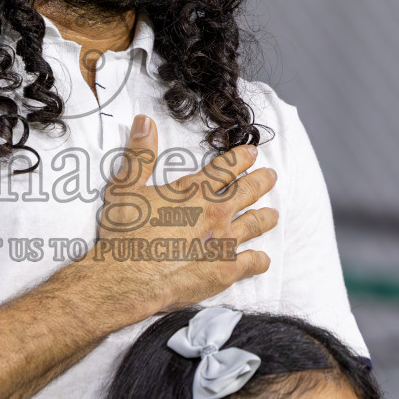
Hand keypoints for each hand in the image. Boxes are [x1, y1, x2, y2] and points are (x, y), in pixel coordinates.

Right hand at [73, 114, 276, 318]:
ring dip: (266, 216)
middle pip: (248, 191)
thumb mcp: (125, 186)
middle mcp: (215, 213)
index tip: (252, 152)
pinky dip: (259, 259)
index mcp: (194, 191)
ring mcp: (223, 242)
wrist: (127, 276)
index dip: (241, 158)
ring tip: (273, 214)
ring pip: (255, 224)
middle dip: (262, 181)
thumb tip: (144, 121)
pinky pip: (252, 262)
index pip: (226, 167)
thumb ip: (140, 153)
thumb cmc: (124, 233)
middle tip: (271, 176)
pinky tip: (262, 258)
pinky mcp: (225, 270)